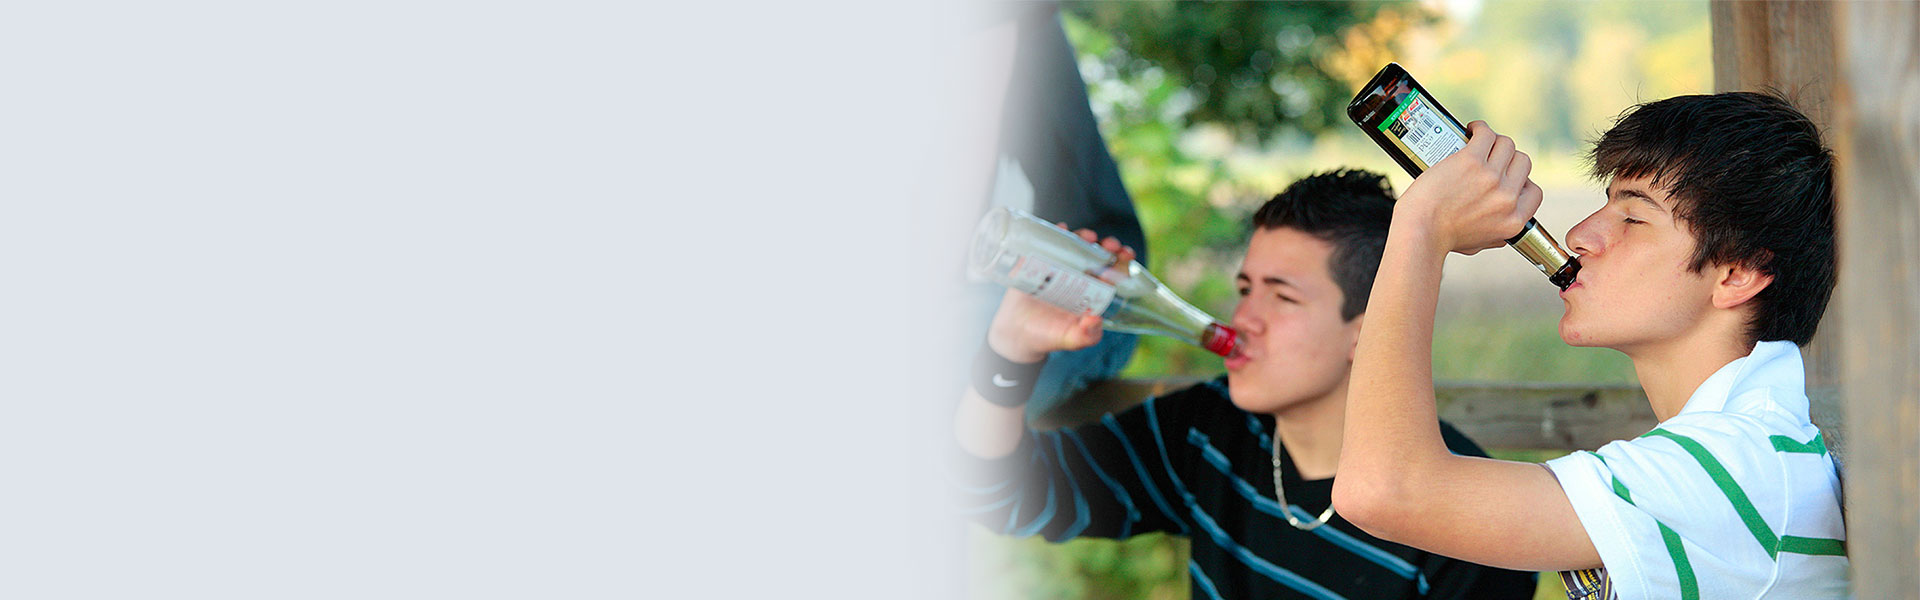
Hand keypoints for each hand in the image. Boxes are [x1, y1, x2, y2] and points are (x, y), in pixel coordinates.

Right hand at [985, 226, 1134, 362]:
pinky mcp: (1040, 262)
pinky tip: (1060, 228)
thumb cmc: (1048, 336)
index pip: (1113, 273)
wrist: (1016, 332)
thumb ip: (1085, 336)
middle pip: (1098, 255)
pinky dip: (1056, 232)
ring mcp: (1060, 268)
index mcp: (1093, 293)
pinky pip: (1049, 243)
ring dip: (1084, 237)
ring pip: (1077, 246)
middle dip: (1107, 246)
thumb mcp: (1069, 339)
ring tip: (1087, 237)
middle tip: (1109, 245)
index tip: (1126, 254)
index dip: (1122, 261)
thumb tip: (1095, 319)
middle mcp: (1079, 277)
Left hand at [1397, 121, 1544, 254]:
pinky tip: (1471, 130)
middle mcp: (1507, 198)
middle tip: (1490, 156)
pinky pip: (1485, 135)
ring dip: (1494, 140)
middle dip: (1507, 158)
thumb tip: (1504, 228)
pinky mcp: (1471, 161)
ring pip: (1506, 145)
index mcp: (1514, 219)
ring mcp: (1490, 178)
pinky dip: (1479, 129)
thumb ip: (1496, 235)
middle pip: (1522, 162)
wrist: (1420, 230)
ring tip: (1479, 140)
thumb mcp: (1480, 244)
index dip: (1522, 181)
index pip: (1534, 191)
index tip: (1508, 176)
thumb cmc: (1442, 238)